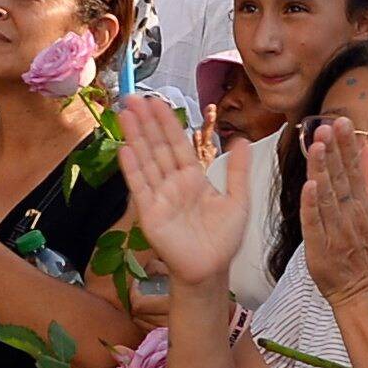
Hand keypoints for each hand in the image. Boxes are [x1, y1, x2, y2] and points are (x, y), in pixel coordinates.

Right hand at [111, 97, 251, 289]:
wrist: (211, 270)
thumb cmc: (223, 239)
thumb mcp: (238, 200)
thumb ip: (239, 171)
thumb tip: (243, 140)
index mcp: (192, 178)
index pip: (177, 143)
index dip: (167, 122)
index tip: (156, 101)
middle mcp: (173, 183)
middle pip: (157, 146)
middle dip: (145, 122)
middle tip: (133, 97)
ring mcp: (159, 197)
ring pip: (146, 160)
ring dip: (135, 137)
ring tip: (124, 114)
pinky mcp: (150, 213)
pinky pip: (140, 187)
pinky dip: (133, 168)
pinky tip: (125, 148)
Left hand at [294, 116, 367, 302]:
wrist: (364, 290)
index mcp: (366, 204)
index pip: (355, 168)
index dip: (347, 145)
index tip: (341, 121)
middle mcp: (353, 214)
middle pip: (341, 177)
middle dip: (333, 150)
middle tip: (326, 125)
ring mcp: (337, 230)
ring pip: (328, 195)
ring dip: (322, 170)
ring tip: (316, 145)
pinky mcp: (321, 247)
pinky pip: (315, 223)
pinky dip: (312, 205)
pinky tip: (309, 186)